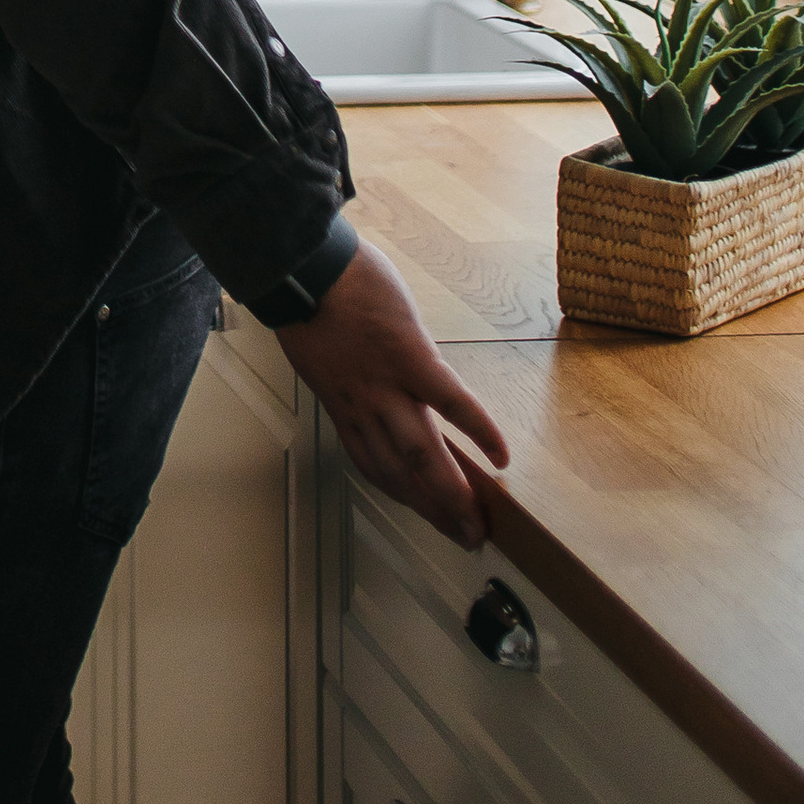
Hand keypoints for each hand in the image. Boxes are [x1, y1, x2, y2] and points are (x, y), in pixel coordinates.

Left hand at [276, 233, 510, 550]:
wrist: (301, 266)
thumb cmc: (310, 294)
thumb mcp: (321, 346)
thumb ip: (346, 371)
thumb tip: (367, 377)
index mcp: (343, 403)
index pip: (374, 464)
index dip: (402, 494)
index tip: (425, 513)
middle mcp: (365, 407)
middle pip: (402, 471)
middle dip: (434, 510)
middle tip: (464, 537)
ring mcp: (388, 385)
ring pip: (422, 454)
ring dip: (451, 494)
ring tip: (477, 521)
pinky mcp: (412, 358)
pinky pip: (451, 403)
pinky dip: (478, 431)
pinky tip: (501, 456)